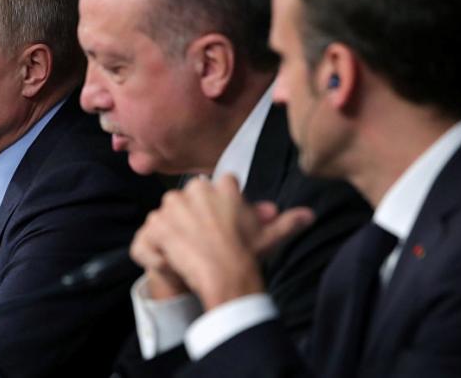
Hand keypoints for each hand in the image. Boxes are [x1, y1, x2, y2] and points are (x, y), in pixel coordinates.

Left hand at [131, 175, 313, 309]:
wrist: (225, 275)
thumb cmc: (248, 254)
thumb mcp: (268, 236)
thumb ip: (287, 222)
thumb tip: (309, 215)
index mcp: (222, 186)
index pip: (216, 186)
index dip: (217, 206)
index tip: (220, 223)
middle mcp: (195, 189)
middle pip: (188, 198)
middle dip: (191, 215)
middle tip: (201, 240)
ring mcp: (173, 205)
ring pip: (168, 214)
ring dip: (173, 230)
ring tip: (187, 252)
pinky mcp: (158, 223)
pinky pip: (151, 235)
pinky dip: (156, 249)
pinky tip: (170, 261)